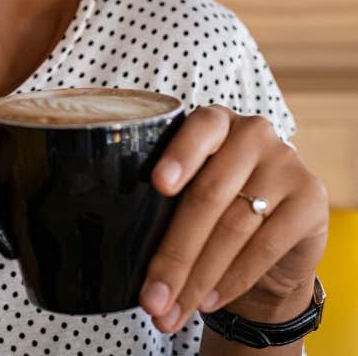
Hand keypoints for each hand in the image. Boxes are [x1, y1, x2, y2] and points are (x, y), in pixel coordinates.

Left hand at [138, 106, 328, 333]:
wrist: (277, 236)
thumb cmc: (217, 206)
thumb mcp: (192, 190)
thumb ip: (167, 200)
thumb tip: (122, 246)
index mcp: (215, 121)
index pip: (198, 130)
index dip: (178, 156)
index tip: (158, 184)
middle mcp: (253, 132)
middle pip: (208, 195)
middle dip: (175, 254)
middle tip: (150, 298)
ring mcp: (286, 163)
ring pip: (233, 227)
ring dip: (198, 277)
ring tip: (172, 311)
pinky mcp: (310, 199)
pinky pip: (265, 246)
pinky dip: (232, 280)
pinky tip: (209, 301)